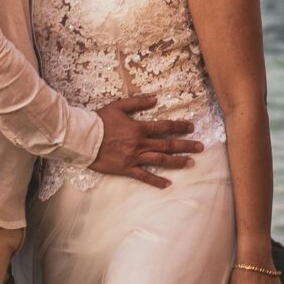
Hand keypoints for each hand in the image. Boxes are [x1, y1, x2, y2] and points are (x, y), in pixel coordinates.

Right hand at [90, 94, 204, 188]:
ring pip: (160, 160)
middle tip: (201, 147)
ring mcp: (134, 157)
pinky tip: (167, 184)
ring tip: (191, 163)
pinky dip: (156, 181)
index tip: (192, 127)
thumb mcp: (118, 106)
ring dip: (177, 162)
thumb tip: (155, 99)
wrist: (82, 138)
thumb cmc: (99, 121)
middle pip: (167, 145)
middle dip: (186, 145)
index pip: (165, 127)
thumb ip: (137, 103)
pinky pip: (144, 176)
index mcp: (139, 128)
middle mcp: (140, 143)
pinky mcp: (126, 169)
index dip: (180, 127)